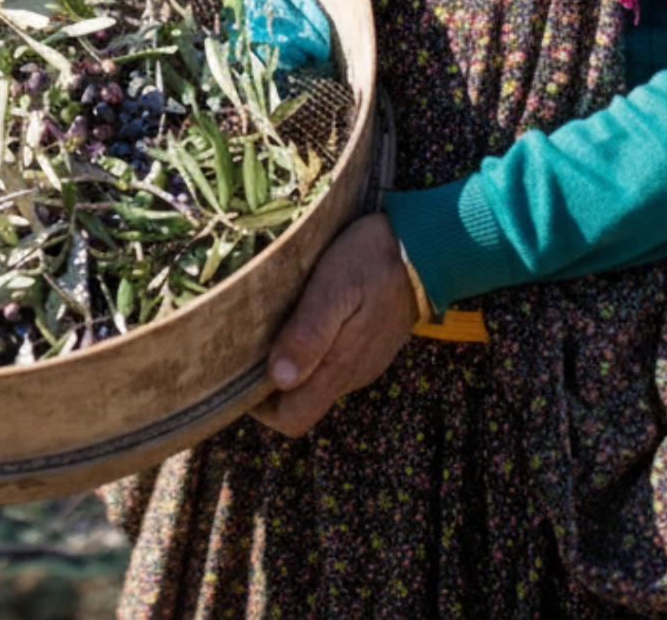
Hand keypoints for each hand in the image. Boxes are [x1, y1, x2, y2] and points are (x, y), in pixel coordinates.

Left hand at [249, 213, 418, 437]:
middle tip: (247, 345)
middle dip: (268, 386)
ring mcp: (362, 361)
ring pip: (315, 381)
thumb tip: (278, 378)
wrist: (426, 246)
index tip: (240, 372)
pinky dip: (310, 350)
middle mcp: (351, 375)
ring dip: (289, 364)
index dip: (261, 408)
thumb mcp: (334, 288)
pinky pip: (333, 361)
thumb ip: (308, 334)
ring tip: (268, 327)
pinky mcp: (369, 345)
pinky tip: (299, 318)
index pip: (292, 419)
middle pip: (300, 403)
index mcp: (338, 368)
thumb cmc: (372, 261)